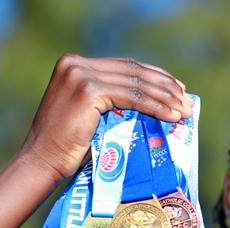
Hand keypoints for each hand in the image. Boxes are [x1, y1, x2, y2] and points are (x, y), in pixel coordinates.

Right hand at [19, 54, 193, 181]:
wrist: (42, 162)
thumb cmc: (68, 147)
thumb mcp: (91, 115)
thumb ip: (112, 100)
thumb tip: (154, 100)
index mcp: (74, 64)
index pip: (125, 66)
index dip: (155, 76)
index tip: (178, 88)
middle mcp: (75, 63)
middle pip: (133, 71)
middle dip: (165, 87)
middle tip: (187, 101)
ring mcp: (80, 75)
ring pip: (136, 84)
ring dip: (165, 98)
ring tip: (184, 111)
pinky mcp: (88, 90)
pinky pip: (132, 97)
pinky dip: (155, 107)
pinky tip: (171, 116)